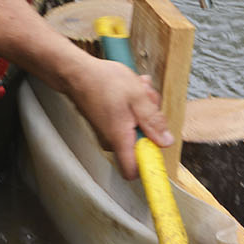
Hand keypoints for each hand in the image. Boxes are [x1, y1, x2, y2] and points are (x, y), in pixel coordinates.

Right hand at [66, 57, 172, 179]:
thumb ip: (153, 121)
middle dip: (150, 120)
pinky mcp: (107, 123)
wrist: (77, 72)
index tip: (157, 147)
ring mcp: (108, 131)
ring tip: (138, 89)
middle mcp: (111, 140)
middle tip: (146, 99)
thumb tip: (166, 141)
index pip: (133, 171)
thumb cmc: (102, 80)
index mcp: (119, 138)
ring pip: (136, 127)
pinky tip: (131, 89)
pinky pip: (127, 119)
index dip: (149, 163)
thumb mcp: (137, 96)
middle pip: (141, 143)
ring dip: (142, 108)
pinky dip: (133, 104)